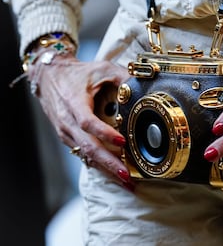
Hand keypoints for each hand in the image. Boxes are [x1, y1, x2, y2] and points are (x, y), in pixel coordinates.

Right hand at [28, 53, 133, 188]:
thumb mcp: (101, 68)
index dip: (105, 134)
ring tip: (126, 182)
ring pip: (86, 156)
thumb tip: (144, 85)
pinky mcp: (68, 138)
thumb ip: (122, 76)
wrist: (49, 77)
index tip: (122, 142)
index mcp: (74, 103)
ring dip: (106, 170)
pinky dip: (99, 165)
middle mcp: (67, 122)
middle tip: (127, 176)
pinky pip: (84, 155)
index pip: (88, 122)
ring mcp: (66, 132)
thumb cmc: (77, 74)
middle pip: (88, 147)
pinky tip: (114, 174)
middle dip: (109, 163)